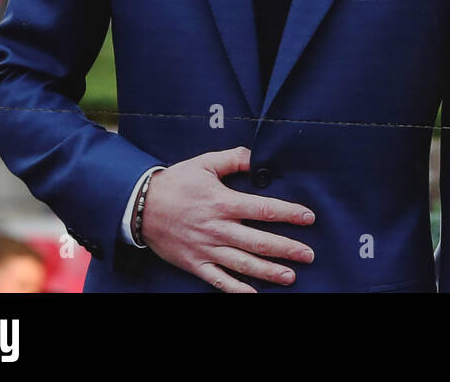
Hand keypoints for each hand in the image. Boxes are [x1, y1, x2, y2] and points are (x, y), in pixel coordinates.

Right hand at [140, 147, 315, 292]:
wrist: (140, 205)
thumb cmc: (176, 182)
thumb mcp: (205, 163)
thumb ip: (234, 159)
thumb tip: (258, 156)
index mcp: (224, 203)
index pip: (264, 210)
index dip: (289, 214)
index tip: (309, 218)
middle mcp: (218, 228)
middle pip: (259, 242)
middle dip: (287, 249)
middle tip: (308, 255)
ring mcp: (207, 249)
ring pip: (243, 264)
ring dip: (269, 272)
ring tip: (291, 277)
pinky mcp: (195, 263)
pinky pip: (218, 280)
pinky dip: (236, 289)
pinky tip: (254, 294)